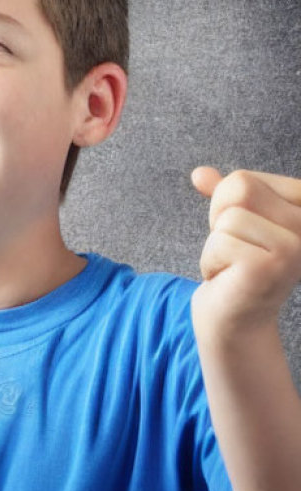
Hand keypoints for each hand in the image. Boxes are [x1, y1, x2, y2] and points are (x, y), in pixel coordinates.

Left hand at [191, 167, 300, 338]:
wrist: (235, 317)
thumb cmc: (236, 265)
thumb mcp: (231, 221)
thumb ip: (221, 193)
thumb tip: (199, 174)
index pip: (244, 180)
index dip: (226, 208)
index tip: (244, 236)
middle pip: (238, 189)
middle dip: (220, 220)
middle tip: (236, 251)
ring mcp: (296, 247)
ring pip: (227, 217)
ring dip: (217, 245)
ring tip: (236, 266)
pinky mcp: (271, 266)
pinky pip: (219, 242)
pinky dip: (213, 262)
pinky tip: (232, 279)